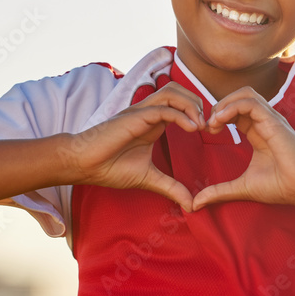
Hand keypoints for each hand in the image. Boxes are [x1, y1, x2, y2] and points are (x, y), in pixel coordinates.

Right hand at [67, 83, 204, 210]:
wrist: (83, 164)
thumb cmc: (109, 167)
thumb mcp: (148, 178)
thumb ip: (171, 187)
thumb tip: (191, 205)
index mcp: (153, 122)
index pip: (180, 103)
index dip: (198, 112)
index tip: (211, 132)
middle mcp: (148, 112)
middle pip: (179, 90)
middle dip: (199, 103)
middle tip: (210, 126)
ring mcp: (141, 112)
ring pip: (172, 92)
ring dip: (191, 105)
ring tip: (201, 125)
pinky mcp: (135, 117)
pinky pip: (163, 108)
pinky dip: (181, 115)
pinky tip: (192, 128)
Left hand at [191, 87, 294, 210]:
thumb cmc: (281, 187)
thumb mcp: (242, 187)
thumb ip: (219, 191)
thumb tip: (196, 203)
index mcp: (259, 131)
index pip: (236, 110)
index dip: (218, 116)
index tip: (207, 132)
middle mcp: (265, 121)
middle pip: (239, 96)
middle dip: (218, 106)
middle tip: (207, 126)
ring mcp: (271, 119)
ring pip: (245, 94)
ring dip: (224, 103)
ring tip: (214, 122)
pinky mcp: (274, 121)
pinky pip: (250, 103)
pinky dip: (232, 107)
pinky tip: (221, 121)